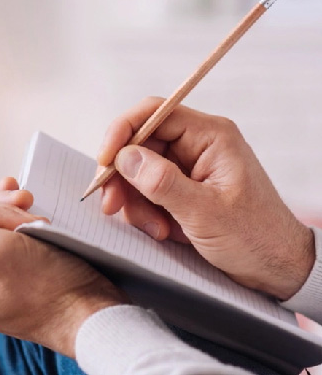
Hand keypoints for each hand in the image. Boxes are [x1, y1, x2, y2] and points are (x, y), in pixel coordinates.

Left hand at [0, 178, 128, 357]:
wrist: (92, 313)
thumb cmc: (50, 289)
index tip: (21, 215)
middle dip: (5, 214)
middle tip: (34, 213)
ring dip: (18, 217)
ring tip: (42, 222)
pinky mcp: (15, 274)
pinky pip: (11, 238)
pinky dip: (24, 224)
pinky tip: (33, 214)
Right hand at [99, 97, 314, 299]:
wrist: (277, 268)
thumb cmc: (255, 238)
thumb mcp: (204, 212)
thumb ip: (162, 182)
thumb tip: (125, 157)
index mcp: (211, 137)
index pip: (154, 113)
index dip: (122, 132)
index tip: (104, 162)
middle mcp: (198, 145)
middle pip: (140, 144)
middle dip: (123, 177)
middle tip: (112, 206)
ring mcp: (189, 168)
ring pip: (138, 171)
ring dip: (135, 201)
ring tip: (154, 229)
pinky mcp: (182, 189)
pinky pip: (147, 190)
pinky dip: (144, 211)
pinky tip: (160, 230)